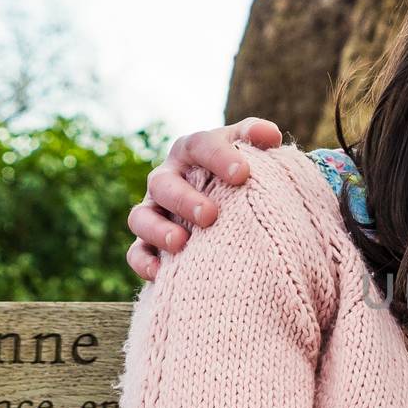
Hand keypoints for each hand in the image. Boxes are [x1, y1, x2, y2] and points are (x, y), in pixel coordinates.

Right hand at [126, 117, 283, 280]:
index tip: (242, 174)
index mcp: (193, 151)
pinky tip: (161, 273)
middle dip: (183, 199)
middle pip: (164, 183)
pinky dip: (144, 262)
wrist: (230, 200)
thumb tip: (270, 135)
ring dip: (157, 230)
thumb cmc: (241, 173)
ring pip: (141, 217)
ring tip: (180, 243)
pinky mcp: (149, 242)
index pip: (200, 146)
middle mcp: (169, 177)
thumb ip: (259, 137)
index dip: (218, 158)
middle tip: (210, 216)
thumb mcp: (251, 151)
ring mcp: (155, 210)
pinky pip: (137, 253)